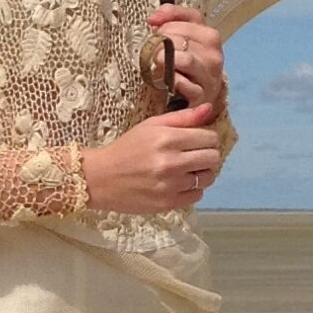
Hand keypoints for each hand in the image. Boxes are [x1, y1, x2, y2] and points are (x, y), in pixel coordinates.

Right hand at [80, 99, 221, 214]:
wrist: (100, 178)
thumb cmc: (126, 148)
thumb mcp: (150, 125)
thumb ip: (182, 117)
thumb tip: (209, 109)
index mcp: (167, 138)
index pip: (209, 138)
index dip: (207, 138)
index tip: (198, 141)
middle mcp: (171, 162)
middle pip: (213, 158)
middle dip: (207, 155)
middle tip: (194, 156)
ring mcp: (170, 185)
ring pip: (207, 178)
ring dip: (201, 173)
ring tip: (186, 171)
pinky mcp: (168, 203)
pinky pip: (197, 195)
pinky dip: (192, 189)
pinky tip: (179, 184)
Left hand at [140, 3, 225, 113]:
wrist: (202, 95)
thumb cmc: (189, 64)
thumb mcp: (184, 38)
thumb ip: (170, 20)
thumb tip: (153, 19)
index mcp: (209, 35)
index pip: (188, 17)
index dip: (166, 20)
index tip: (152, 25)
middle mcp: (213, 53)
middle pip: (180, 38)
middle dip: (161, 42)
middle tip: (153, 50)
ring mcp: (210, 74)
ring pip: (185, 59)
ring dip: (165, 60)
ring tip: (157, 63)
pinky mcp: (202, 95)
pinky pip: (182, 82)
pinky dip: (172, 80)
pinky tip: (168, 80)